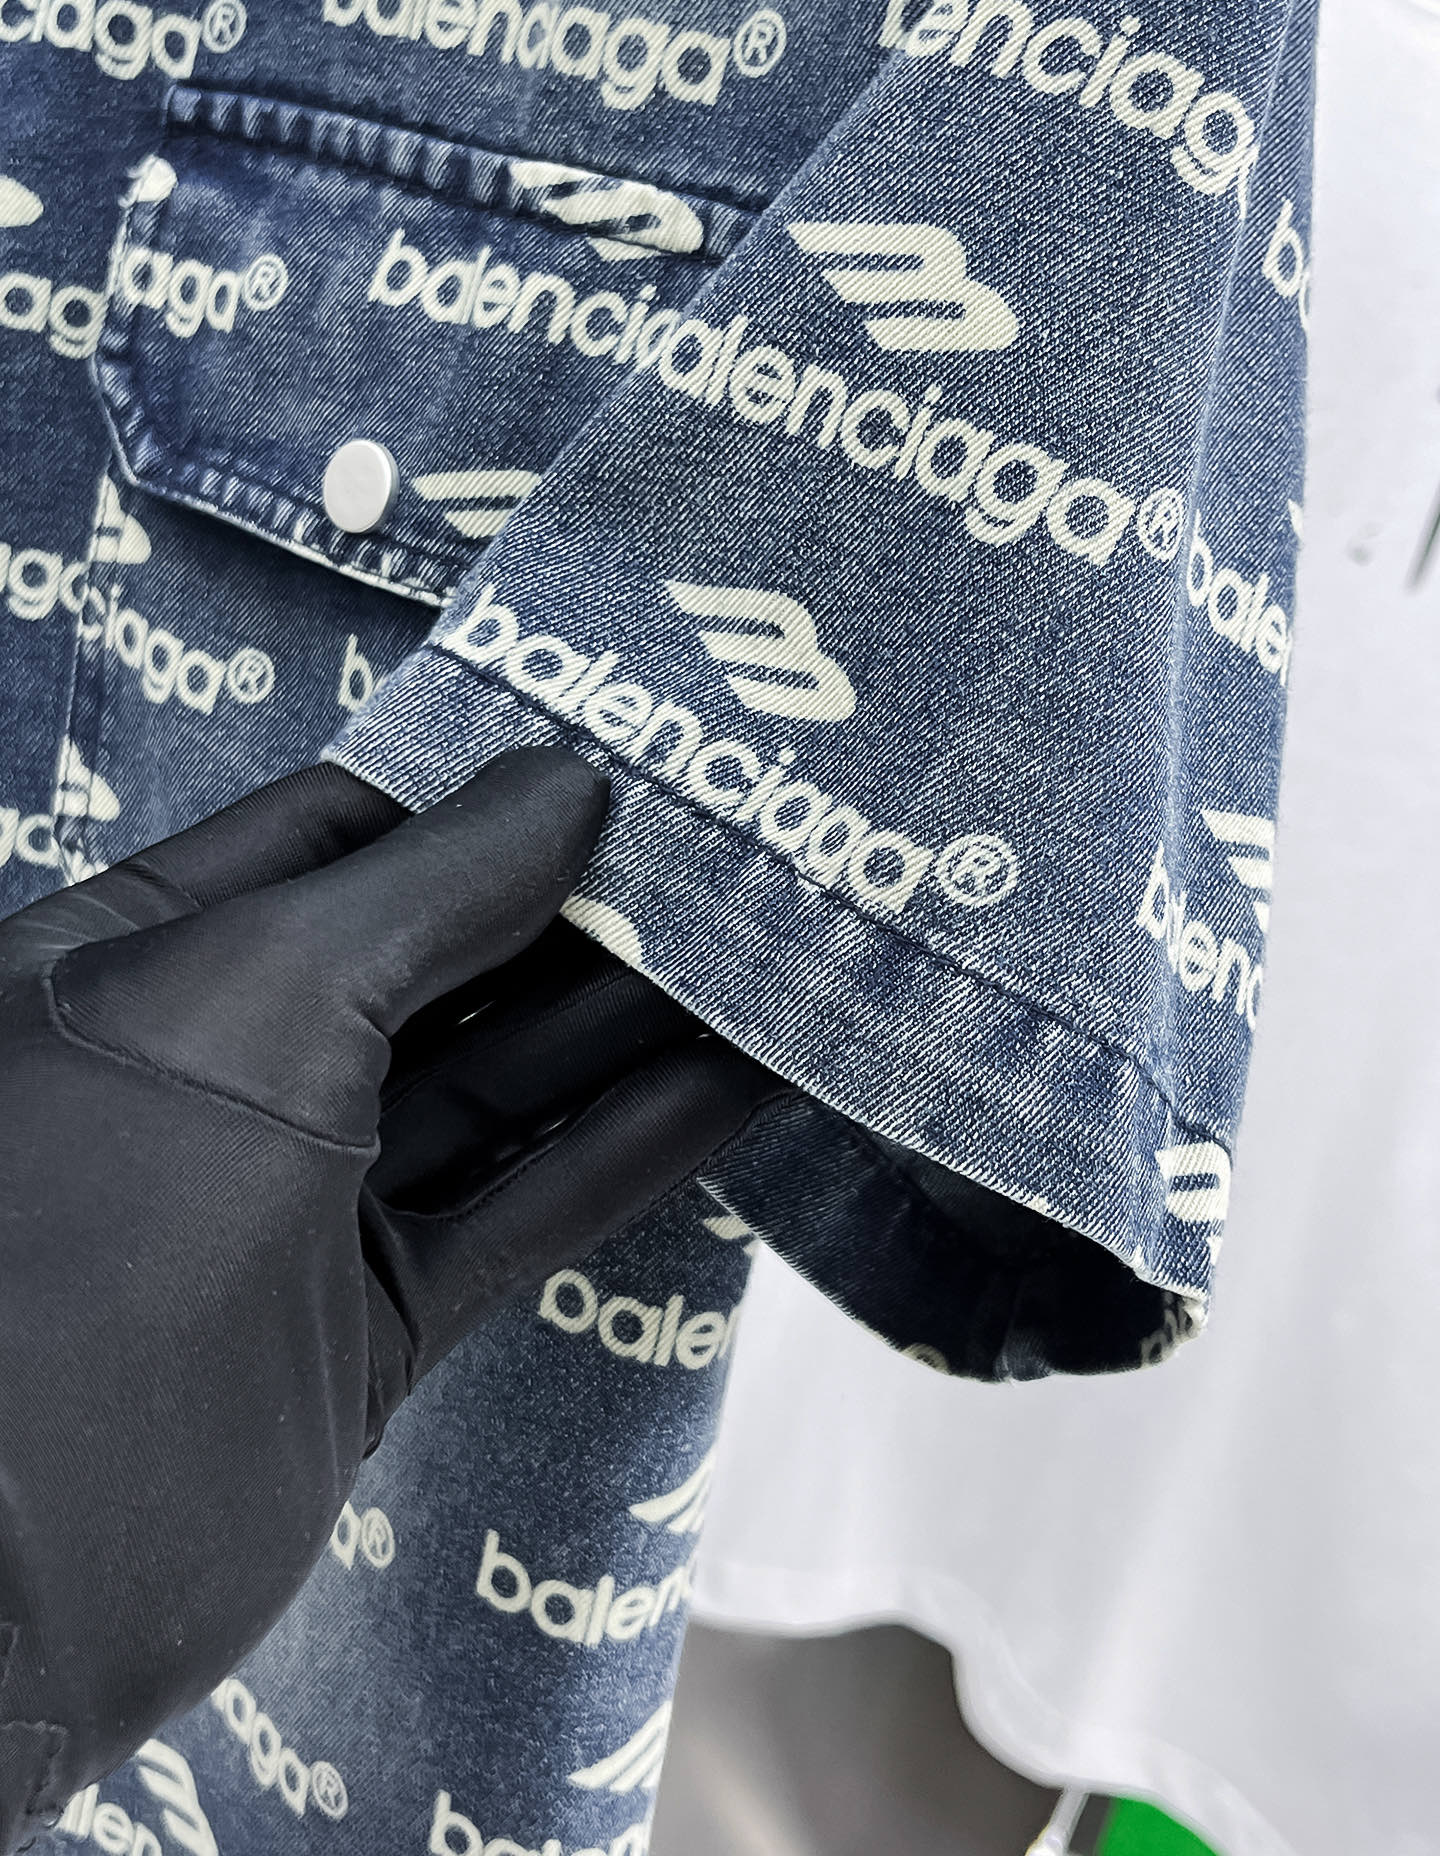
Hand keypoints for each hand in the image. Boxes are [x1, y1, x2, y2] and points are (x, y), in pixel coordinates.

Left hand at [0, 748, 786, 1849]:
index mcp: (139, 955)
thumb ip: (429, 886)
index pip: (337, 831)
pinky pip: (516, 1208)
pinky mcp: (366, 1323)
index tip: (625, 760)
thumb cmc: (99, 1214)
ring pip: (492, 1086)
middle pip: (433, 957)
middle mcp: (220, 1066)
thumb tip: (568, 784)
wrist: (9, 1579)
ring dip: (629, 1029)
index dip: (477, 794)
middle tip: (735, 855)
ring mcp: (295, 1201)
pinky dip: (626, 1150)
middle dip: (577, 908)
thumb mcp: (258, 994)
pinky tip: (738, 1087)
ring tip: (770, 956)